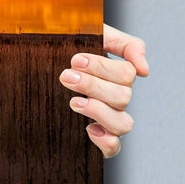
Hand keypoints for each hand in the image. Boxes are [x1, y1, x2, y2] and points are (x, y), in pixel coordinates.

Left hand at [61, 24, 147, 157]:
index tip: (75, 60)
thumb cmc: (69, 47)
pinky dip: (105, 141)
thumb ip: (126, 44)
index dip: (102, 68)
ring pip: (123, 124)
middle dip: (92, 86)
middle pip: (123, 97)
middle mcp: (117, 97)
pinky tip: (88, 128)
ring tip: (73, 101)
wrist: (40, 63)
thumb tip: (145, 71)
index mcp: (118, 74)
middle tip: (66, 76)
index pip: (127, 74)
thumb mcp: (97, 36)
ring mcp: (109, 118)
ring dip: (98, 111)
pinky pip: (114, 148)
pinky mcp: (98, 136)